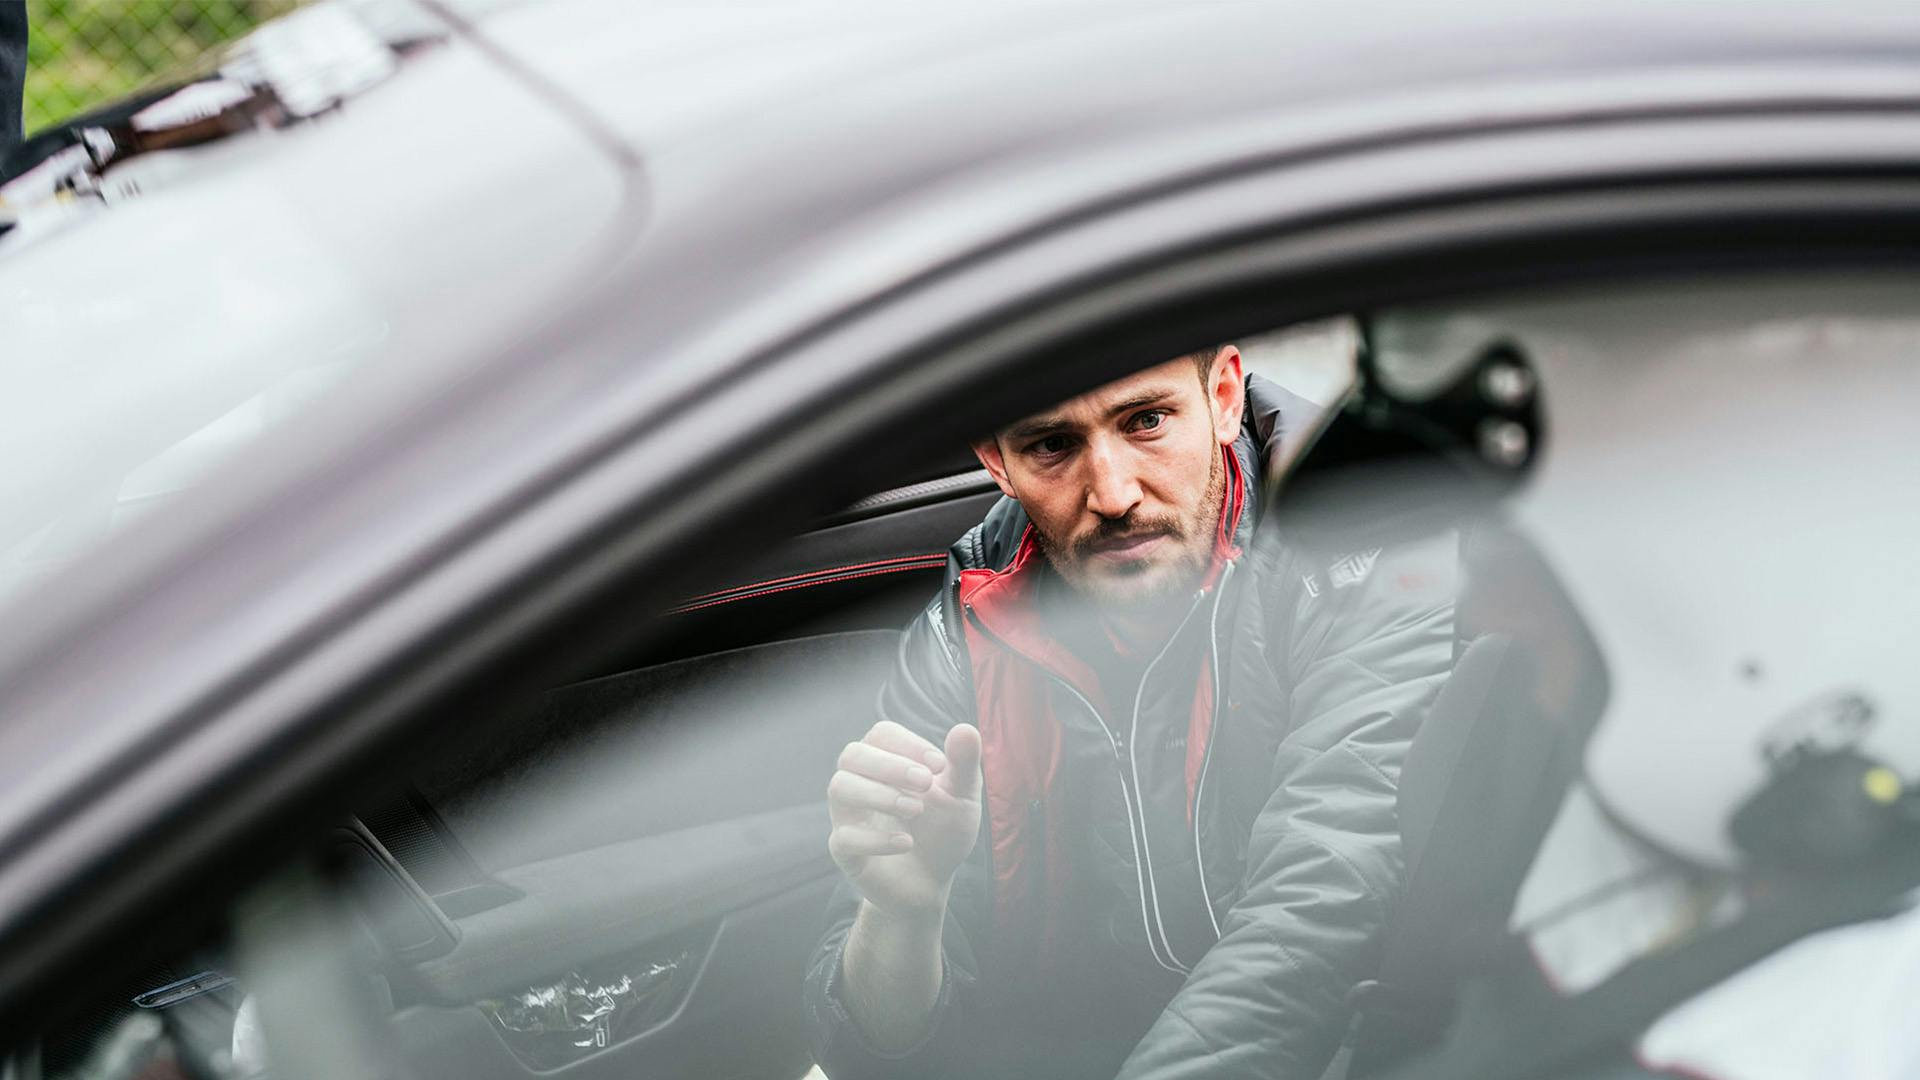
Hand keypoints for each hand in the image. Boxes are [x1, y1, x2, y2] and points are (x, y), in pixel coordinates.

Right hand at [828, 721, 982, 919]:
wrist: (932, 882)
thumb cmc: (943, 830)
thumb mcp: (962, 797)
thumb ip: (964, 764)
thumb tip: (966, 729)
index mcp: (884, 761)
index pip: (881, 734)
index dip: (909, 744)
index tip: (940, 766)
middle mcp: (858, 782)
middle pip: (852, 754)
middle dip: (890, 765)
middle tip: (925, 783)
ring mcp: (847, 816)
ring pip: (839, 787)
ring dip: (880, 795)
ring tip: (916, 810)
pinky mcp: (845, 852)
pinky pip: (843, 838)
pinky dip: (877, 839)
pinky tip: (907, 843)